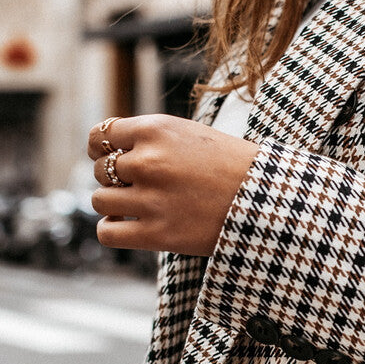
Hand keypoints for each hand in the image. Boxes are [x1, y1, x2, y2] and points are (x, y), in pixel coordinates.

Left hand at [88, 115, 259, 256]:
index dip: (102, 149)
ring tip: (135, 206)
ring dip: (113, 204)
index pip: (99, 136)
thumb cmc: (229, 165)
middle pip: (99, 170)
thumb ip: (148, 138)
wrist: (265, 199)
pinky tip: (126, 226)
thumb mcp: (187, 134)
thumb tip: (103, 153)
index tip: (114, 159)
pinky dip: (111, 229)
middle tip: (141, 186)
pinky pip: (107, 232)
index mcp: (155, 129)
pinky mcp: (157, 234)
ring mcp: (150, 199)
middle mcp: (148, 162)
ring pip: (99, 200)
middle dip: (115, 179)